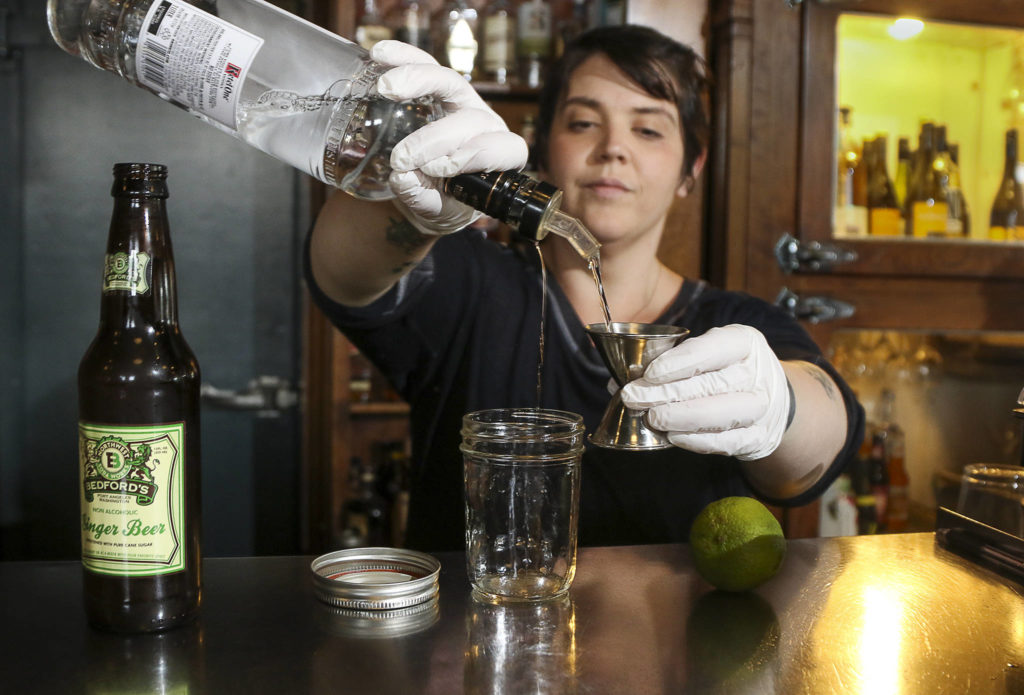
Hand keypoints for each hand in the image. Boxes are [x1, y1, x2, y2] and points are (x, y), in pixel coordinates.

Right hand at [372, 41, 528, 234]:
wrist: (430, 190)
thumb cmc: (444, 201)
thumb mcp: (437, 209)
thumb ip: (422, 197)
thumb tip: (402, 178)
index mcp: (498, 156)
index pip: (499, 149)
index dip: (473, 157)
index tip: (439, 170)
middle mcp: (485, 124)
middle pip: (471, 118)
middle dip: (436, 137)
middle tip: (403, 156)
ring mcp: (462, 101)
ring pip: (450, 80)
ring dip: (419, 80)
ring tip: (386, 87)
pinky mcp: (436, 86)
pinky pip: (424, 64)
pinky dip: (403, 57)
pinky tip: (379, 55)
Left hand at [619, 324, 790, 460]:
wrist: (768, 400)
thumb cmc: (723, 371)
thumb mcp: (707, 352)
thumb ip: (671, 362)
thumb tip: (619, 380)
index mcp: (745, 343)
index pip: (715, 348)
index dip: (682, 361)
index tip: (649, 373)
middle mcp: (759, 374)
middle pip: (714, 383)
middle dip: (668, 392)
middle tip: (633, 398)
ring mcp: (762, 408)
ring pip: (724, 414)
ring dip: (682, 417)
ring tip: (651, 418)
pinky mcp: (759, 438)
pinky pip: (729, 442)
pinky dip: (698, 440)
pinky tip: (673, 437)